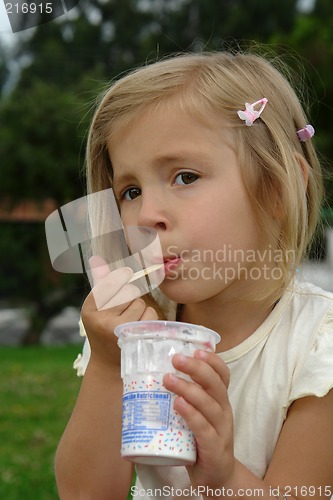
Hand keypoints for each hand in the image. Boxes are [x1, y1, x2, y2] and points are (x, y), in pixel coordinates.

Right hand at [81, 256, 157, 367]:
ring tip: (130, 320)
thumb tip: (97, 258)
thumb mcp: (97, 307)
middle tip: (124, 309)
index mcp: (90, 307)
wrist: (109, 363)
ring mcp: (117, 329)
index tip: (126, 278)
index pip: (111, 281)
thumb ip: (101, 283)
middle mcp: (100, 318)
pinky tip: (138, 328)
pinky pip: (150, 314)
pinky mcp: (134, 337)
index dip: (122, 278)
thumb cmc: (104, 328)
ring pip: (140, 302)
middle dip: (130, 297)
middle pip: (128, 291)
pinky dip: (148, 318)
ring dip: (140, 309)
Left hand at [163, 350, 234, 489]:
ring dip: (188, 389)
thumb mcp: (198, 415)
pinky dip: (191, 414)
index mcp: (220, 401)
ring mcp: (221, 430)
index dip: (212, 361)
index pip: (223, 375)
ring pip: (209, 404)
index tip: (196, 350)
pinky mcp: (214, 449)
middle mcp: (224, 411)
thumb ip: (184, 398)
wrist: (216, 478)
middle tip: (176, 359)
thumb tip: (153, 376)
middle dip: (196, 369)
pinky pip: (204, 428)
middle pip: (215, 384)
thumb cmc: (201, 441)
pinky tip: (178, 404)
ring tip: (168, 379)